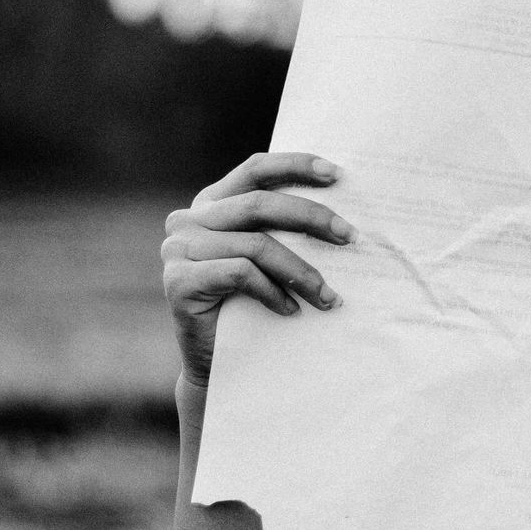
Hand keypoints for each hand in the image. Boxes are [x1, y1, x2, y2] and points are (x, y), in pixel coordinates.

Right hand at [161, 152, 357, 386]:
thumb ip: (284, 230)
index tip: (337, 174)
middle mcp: (190, 219)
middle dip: (313, 218)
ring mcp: (179, 249)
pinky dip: (273, 292)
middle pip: (260, 204)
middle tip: (351, 237)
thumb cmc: (254, 305)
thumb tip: (343, 215)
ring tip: (329, 297)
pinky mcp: (179, 281)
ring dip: (301, 272)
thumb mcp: (269, 259)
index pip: (256, 170)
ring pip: (256, 245)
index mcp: (213, 202)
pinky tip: (291, 310)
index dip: (295, 165)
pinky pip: (241, 274)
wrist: (220, 364)